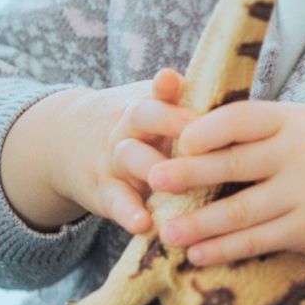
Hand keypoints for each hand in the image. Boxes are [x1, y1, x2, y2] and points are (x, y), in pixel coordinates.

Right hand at [55, 68, 200, 234]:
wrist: (66, 143)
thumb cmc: (136, 129)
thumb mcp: (152, 108)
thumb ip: (187, 104)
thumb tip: (238, 94)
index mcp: (149, 104)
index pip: (159, 90)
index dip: (167, 87)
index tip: (173, 81)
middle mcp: (130, 127)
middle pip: (143, 116)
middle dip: (168, 122)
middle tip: (194, 135)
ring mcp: (115, 158)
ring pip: (130, 156)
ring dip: (152, 168)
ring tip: (176, 185)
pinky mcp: (105, 191)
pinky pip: (116, 200)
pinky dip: (128, 212)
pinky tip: (142, 223)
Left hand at [145, 96, 304, 270]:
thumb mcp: (293, 124)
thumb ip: (248, 125)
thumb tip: (180, 130)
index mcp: (289, 120)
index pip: (241, 120)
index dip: (206, 130)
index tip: (178, 142)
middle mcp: (300, 155)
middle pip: (235, 164)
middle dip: (190, 174)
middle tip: (154, 181)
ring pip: (242, 210)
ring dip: (200, 223)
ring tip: (166, 231)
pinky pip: (258, 240)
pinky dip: (224, 249)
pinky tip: (196, 254)